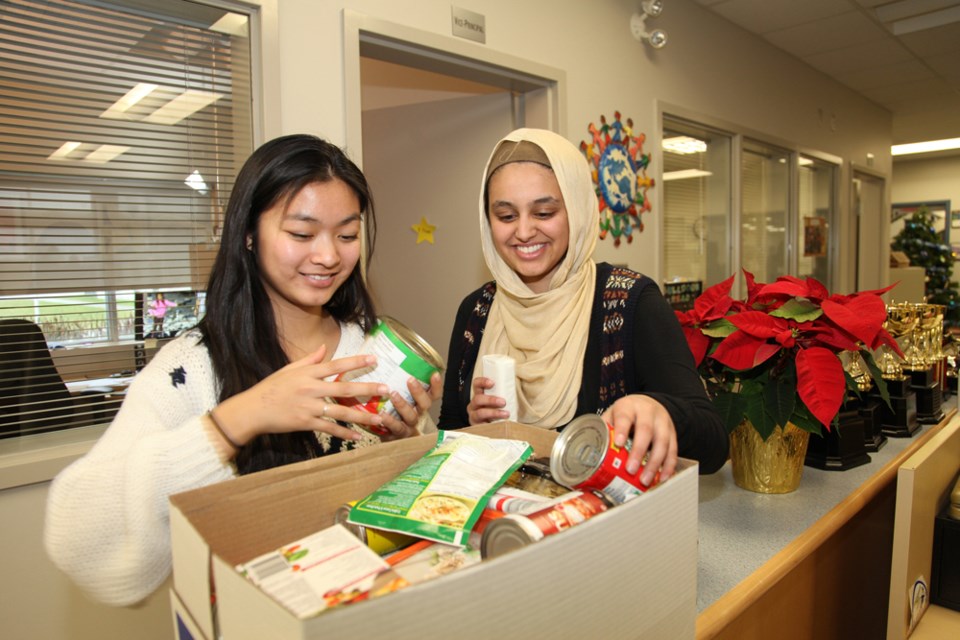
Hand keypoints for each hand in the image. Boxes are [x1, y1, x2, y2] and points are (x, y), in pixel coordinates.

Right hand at [214, 345, 392, 444]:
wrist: (252, 410)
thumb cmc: (269, 388)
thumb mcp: (287, 369)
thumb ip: (308, 360)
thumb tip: (324, 347)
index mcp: (307, 373)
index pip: (336, 365)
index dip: (356, 362)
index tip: (374, 360)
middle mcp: (310, 389)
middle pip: (344, 388)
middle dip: (368, 388)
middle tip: (387, 389)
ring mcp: (308, 407)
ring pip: (341, 411)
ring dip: (362, 415)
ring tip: (380, 417)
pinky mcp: (305, 423)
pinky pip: (329, 428)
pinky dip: (344, 432)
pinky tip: (358, 435)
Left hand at [377, 371, 442, 440]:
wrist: (389, 440)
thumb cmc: (394, 413)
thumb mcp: (400, 398)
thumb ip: (398, 384)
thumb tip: (388, 360)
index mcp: (421, 405)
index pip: (434, 394)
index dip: (436, 385)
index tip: (434, 374)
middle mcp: (418, 415)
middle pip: (424, 404)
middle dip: (419, 392)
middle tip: (410, 380)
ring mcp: (409, 426)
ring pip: (411, 416)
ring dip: (403, 405)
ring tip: (393, 394)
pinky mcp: (397, 436)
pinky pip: (395, 428)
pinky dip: (389, 421)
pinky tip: (382, 415)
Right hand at [467, 376, 508, 424]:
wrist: (491, 428)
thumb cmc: (496, 411)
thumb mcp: (497, 401)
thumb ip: (502, 394)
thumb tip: (514, 386)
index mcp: (478, 395)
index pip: (476, 384)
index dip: (482, 382)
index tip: (492, 383)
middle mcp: (474, 405)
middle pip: (477, 399)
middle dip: (490, 400)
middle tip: (503, 402)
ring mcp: (474, 416)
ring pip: (480, 413)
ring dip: (494, 413)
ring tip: (506, 414)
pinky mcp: (477, 427)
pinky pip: (481, 426)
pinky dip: (491, 425)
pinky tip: (499, 425)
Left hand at [601, 395, 677, 484]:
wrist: (649, 403)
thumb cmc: (626, 413)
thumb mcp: (613, 415)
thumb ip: (605, 429)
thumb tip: (590, 451)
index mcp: (628, 407)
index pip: (625, 416)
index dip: (622, 430)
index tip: (619, 443)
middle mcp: (648, 412)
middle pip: (646, 430)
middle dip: (639, 451)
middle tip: (631, 470)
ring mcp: (662, 422)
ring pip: (662, 442)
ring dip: (654, 463)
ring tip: (645, 480)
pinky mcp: (672, 432)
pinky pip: (673, 449)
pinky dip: (669, 465)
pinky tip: (663, 477)